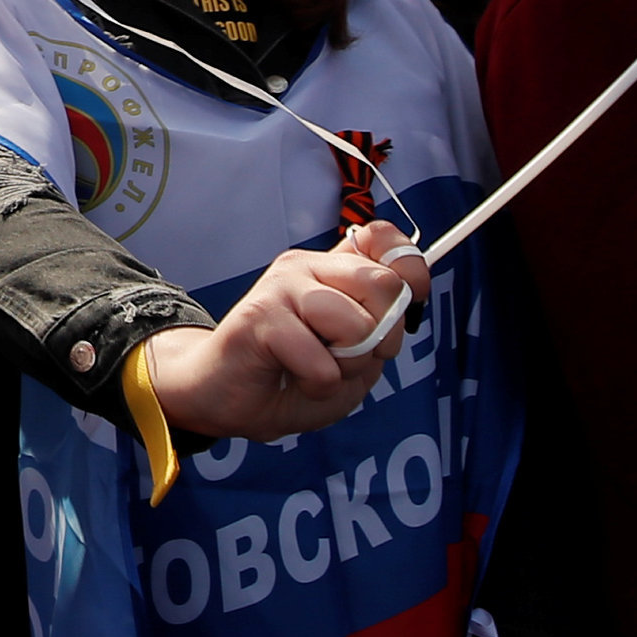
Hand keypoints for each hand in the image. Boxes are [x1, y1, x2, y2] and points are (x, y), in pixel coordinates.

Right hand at [139, 221, 426, 442]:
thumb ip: (381, 324)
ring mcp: (281, 286)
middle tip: (348, 356)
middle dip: (383, 338)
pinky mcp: (259, 316)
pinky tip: (290, 376)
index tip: (400, 308)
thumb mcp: (355, 357)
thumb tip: (404, 291)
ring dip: (346, 366)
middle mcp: (306, 266)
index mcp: (331, 270)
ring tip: (315, 369)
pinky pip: (322, 364)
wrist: (226, 398)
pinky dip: (317, 385)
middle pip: (384, 284)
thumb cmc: (292, 376)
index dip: (410, 272)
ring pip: (356, 325)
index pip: (384, 239)